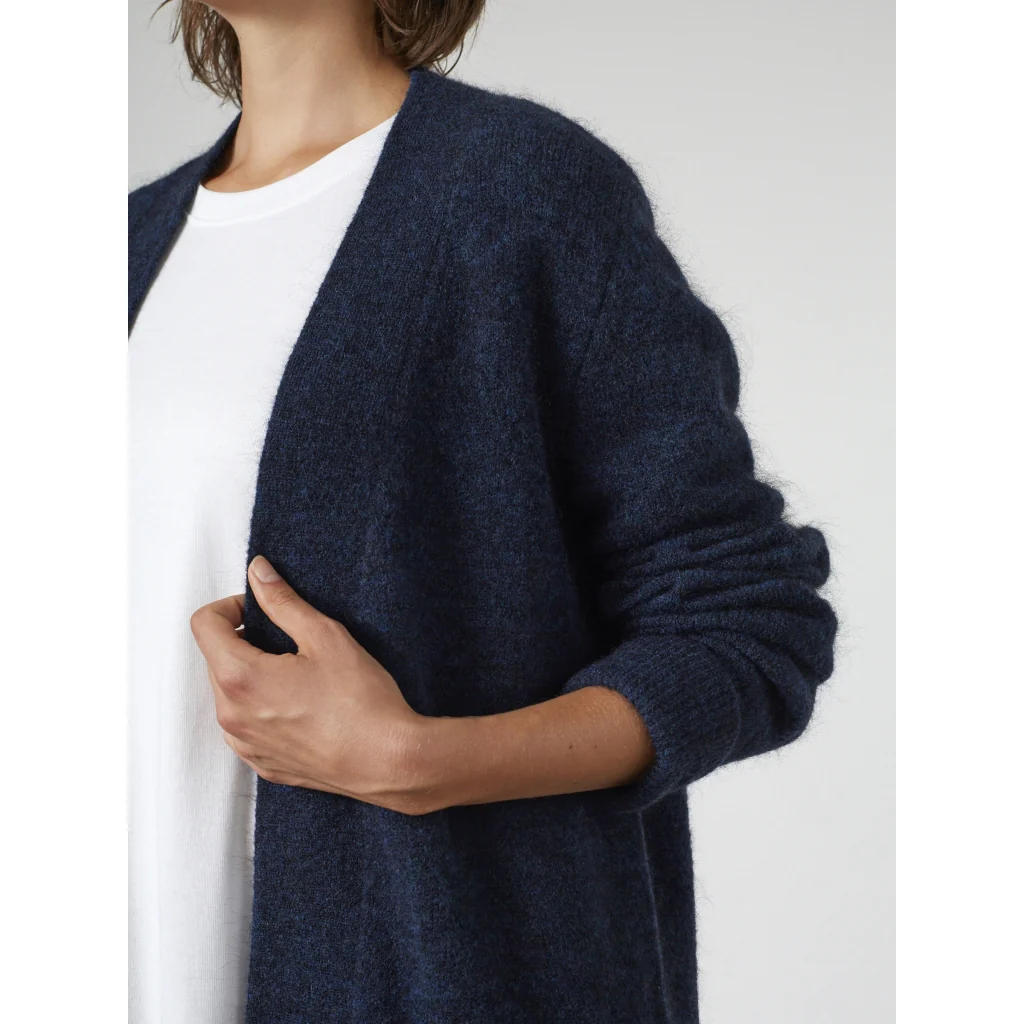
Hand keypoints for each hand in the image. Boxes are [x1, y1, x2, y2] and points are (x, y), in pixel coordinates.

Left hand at [189, 555, 428, 813]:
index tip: (261, 610)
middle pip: (215, 658)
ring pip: (229, 693)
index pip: (204, 624)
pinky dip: (262, 708)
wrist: (388, 761)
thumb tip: (258, 572)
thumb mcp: (325, 636)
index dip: (231, 606)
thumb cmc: (362, 701)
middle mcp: (231, 716)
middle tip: (290, 640)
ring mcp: (245, 744)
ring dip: (252, 675)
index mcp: (240, 678)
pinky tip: (302, 705)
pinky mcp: (262, 764)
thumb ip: (283, 601)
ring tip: (298, 675)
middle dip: (244, 640)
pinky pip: (246, 726)